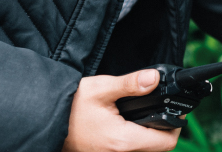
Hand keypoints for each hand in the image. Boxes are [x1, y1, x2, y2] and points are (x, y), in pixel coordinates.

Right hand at [62, 69, 180, 151]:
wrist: (44, 121)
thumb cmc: (70, 107)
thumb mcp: (101, 88)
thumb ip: (131, 83)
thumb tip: (155, 78)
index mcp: (122, 140)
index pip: (165, 143)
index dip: (176, 126)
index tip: (177, 112)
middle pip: (158, 150)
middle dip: (165, 132)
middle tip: (165, 112)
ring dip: (151, 139)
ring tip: (150, 118)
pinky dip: (137, 142)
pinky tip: (134, 127)